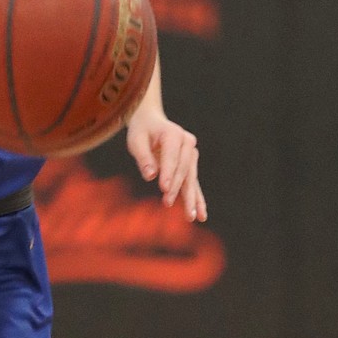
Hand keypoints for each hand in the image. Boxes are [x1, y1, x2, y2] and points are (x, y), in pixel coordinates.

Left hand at [126, 107, 206, 222]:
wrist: (152, 121)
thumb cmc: (142, 131)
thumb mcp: (136, 140)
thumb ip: (143, 157)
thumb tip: (150, 176)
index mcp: (173, 134)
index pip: (172, 157)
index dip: (168, 173)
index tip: (164, 189)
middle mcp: (187, 143)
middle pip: (183, 169)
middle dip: (176, 187)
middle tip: (167, 203)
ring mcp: (191, 154)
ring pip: (191, 178)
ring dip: (191, 198)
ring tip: (192, 216)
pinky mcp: (190, 165)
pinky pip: (194, 183)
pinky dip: (197, 199)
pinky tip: (201, 215)